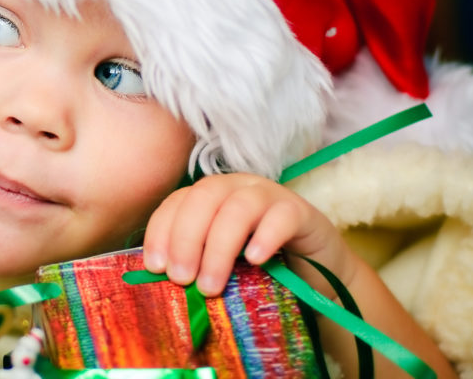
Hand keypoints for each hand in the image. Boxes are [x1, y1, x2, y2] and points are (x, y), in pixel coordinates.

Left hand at [141, 173, 350, 296]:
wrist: (316, 277)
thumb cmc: (259, 270)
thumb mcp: (220, 265)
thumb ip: (194, 263)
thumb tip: (161, 279)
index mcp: (210, 195)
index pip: (177, 201)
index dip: (162, 231)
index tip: (155, 267)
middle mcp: (236, 187)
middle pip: (204, 198)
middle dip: (186, 239)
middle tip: (181, 279)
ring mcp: (270, 195)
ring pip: (238, 208)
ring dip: (219, 248)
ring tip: (211, 286)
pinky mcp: (302, 212)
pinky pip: (281, 216)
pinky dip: (265, 237)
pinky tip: (254, 261)